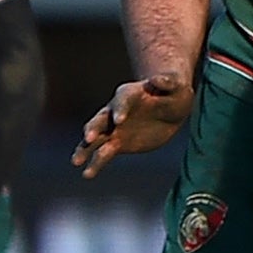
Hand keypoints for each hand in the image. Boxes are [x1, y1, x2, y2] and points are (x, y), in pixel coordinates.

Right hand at [72, 72, 194, 176]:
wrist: (172, 109)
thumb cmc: (175, 93)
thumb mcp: (176, 87)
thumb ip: (167, 83)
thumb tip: (157, 79)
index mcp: (130, 94)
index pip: (122, 100)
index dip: (120, 109)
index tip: (119, 120)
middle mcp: (116, 111)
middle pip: (100, 118)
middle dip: (94, 128)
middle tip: (89, 138)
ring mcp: (114, 128)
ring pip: (96, 138)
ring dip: (86, 149)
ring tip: (76, 162)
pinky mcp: (118, 143)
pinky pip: (104, 153)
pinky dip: (95, 163)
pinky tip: (87, 174)